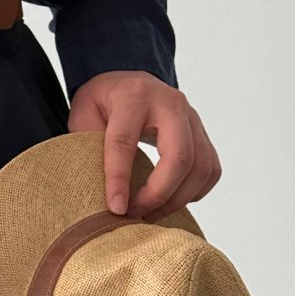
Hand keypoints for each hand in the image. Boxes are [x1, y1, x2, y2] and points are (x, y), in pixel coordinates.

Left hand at [66, 71, 220, 223]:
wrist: (131, 81)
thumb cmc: (104, 100)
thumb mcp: (83, 113)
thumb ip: (87, 143)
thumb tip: (98, 186)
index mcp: (133, 96)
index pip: (125, 142)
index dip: (119, 179)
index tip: (116, 208)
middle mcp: (170, 104)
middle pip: (179, 156)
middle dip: (159, 194)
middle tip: (136, 213)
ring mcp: (192, 118)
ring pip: (201, 167)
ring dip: (177, 199)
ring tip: (150, 213)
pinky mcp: (203, 133)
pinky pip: (211, 170)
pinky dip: (194, 192)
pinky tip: (171, 200)